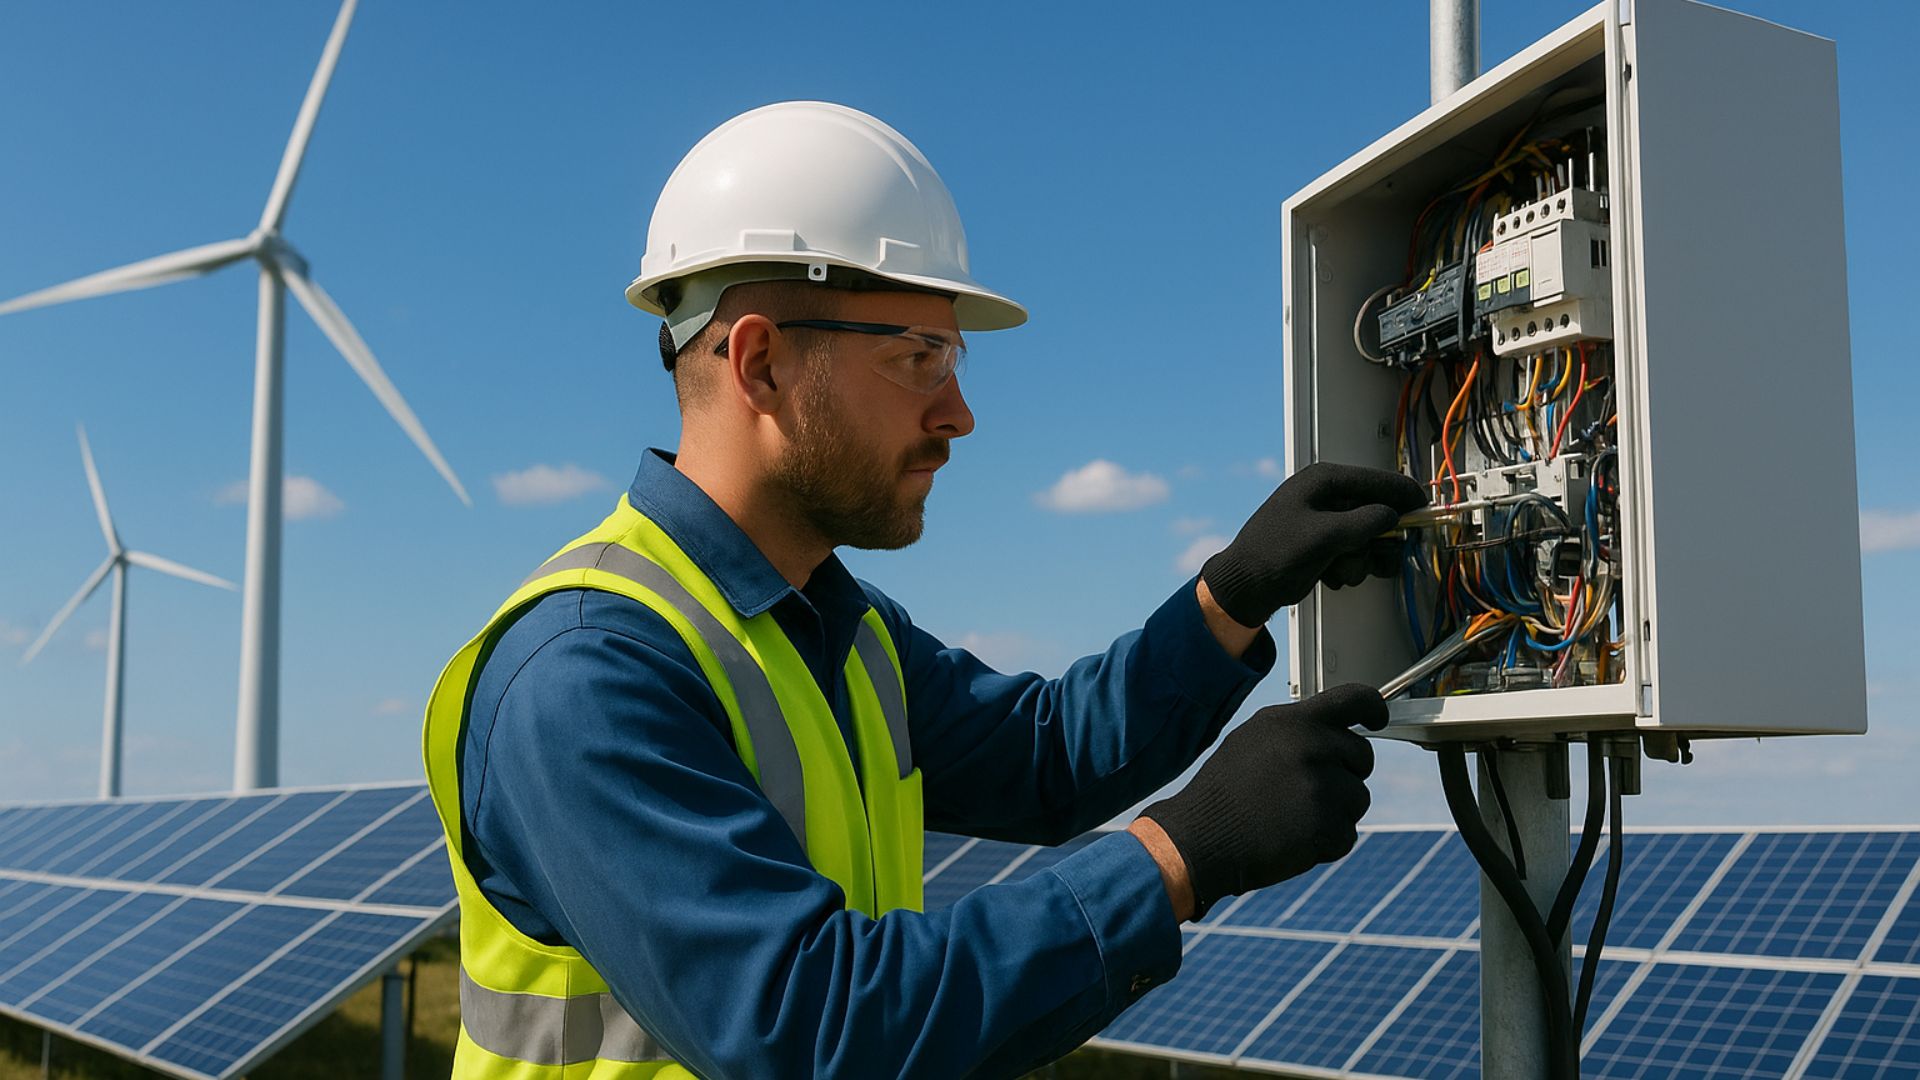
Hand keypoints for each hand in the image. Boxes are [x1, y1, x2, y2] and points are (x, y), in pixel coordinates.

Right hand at [1137, 684, 1387, 918]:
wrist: (1199, 837)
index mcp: (1293, 721)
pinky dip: (1326, 842)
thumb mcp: (1254, 740)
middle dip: (1345, 774)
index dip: (1373, 708)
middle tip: (1306, 790)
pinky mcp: (1326, 827)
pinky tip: (1291, 838)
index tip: (1379, 718)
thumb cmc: (1224, 791)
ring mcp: (1321, 788)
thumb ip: (1298, 731)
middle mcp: (1311, 748)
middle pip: (1362, 756)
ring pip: (1358, 798)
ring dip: (1334, 812)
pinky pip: (1347, 834)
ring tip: (1290, 816)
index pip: (1354, 699)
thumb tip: (1336, 732)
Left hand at [1201, 462, 1427, 627]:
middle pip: (1378, 513)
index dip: (1403, 495)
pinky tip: (1331, 576)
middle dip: (1378, 540)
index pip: (1377, 481)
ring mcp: (1327, 523)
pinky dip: (1349, 569)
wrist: (1246, 586)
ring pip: (1369, 539)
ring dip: (1361, 560)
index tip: (1425, 509)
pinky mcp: (1325, 546)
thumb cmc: (1274, 553)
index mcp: (1324, 481)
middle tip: (1377, 555)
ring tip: (1339, 569)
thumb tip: (1394, 516)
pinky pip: (1356, 555)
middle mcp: (1327, 497)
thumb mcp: (1326, 535)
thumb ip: (1366, 522)